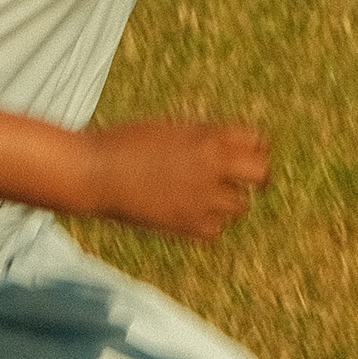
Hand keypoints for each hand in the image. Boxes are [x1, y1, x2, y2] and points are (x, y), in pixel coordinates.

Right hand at [80, 120, 270, 238]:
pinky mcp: (189, 225)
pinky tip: (186, 213)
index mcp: (207, 138)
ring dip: (226, 201)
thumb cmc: (127, 144)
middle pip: (261, 173)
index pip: (256, 140)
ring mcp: (203, 199)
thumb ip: (204, 138)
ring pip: (240, 206)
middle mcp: (212, 167)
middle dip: (258, 175)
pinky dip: (206, 223)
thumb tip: (232, 149)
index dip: (254, 146)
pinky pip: (215, 229)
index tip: (249, 151)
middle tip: (252, 181)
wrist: (96, 173)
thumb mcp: (170, 129)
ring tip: (201, 195)